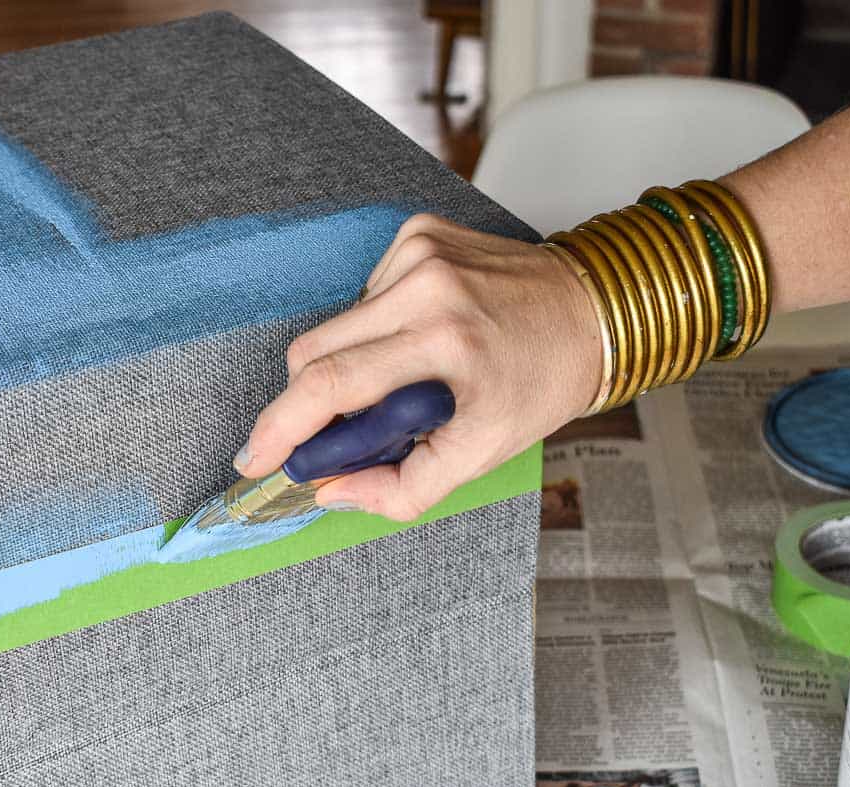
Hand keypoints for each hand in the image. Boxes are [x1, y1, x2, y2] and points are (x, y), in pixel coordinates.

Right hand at [235, 213, 603, 520]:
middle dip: (308, 402)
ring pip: (333, 325)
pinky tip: (418, 335)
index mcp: (446, 348)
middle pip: (312, 353)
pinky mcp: (419, 233)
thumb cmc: (539, 386)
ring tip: (402, 377)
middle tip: (336, 430)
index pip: (330, 386)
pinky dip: (375, 326)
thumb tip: (327, 490)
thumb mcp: (480, 456)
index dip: (279, 427)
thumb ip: (399, 489)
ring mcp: (421, 254)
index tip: (254, 459)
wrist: (594, 310)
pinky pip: (362, 295)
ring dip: (349, 362)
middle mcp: (429, 291)